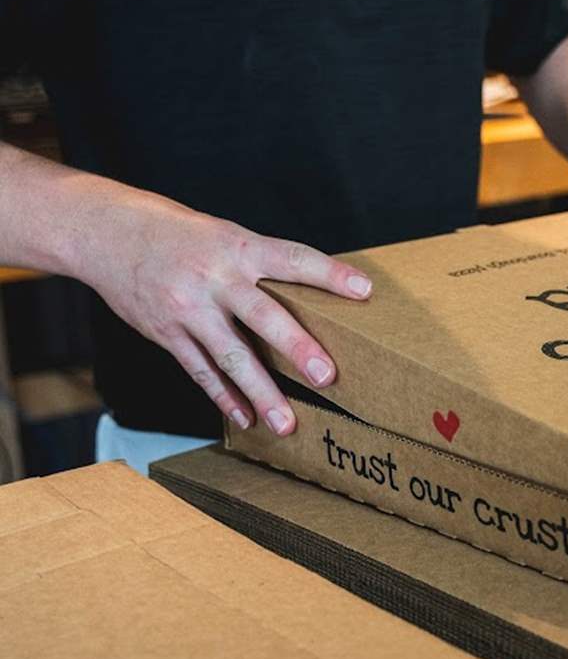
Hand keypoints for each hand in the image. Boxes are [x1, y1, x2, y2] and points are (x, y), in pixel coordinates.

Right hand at [77, 193, 371, 435]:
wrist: (110, 234)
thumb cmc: (185, 236)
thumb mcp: (228, 237)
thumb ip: (265, 266)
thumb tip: (316, 295)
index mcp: (240, 249)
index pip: (294, 259)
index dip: (330, 274)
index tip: (365, 290)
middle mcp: (216, 279)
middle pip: (263, 316)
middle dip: (296, 347)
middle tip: (328, 376)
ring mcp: (189, 309)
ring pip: (230, 356)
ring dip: (261, 393)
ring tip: (287, 424)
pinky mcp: (168, 333)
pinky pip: (200, 371)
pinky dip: (224, 397)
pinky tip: (245, 418)